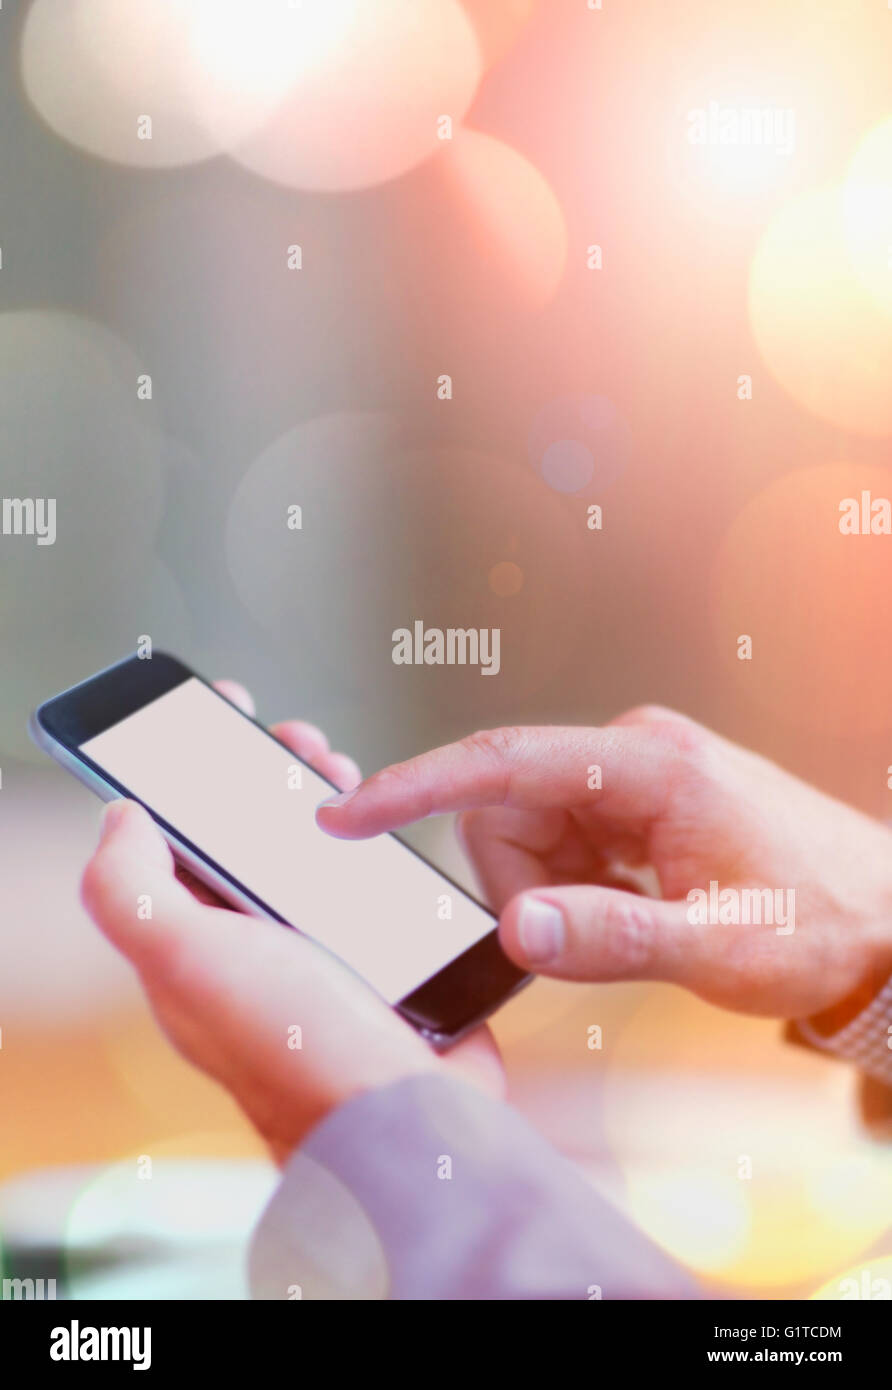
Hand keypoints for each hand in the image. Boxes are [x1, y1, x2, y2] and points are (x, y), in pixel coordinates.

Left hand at [81, 682, 502, 1163]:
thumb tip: (117, 818)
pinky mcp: (384, 959)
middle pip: (250, 840)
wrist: (411, 1114)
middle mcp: (256, 951)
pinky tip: (390, 822)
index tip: (211, 720)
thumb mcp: (186, 960)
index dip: (185, 779)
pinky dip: (378, 843)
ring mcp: (323, 955)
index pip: (175, 848)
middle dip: (266, 777)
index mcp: (199, 949)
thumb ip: (130, 889)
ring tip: (342, 772)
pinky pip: (373, 883)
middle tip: (294, 741)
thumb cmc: (300, 1049)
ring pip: (314, 854)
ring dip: (325, 800)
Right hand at [317, 706, 891, 1020]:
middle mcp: (631, 754)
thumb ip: (613, 935)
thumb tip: (514, 926)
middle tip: (587, 937)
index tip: (344, 813)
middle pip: (504, 813)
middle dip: (521, 888)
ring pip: (525, 834)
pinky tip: (632, 908)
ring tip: (632, 923)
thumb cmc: (818, 923)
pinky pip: (557, 843)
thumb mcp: (719, 946)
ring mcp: (630, 776)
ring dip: (552, 893)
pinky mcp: (632, 802)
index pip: (503, 762)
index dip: (414, 787)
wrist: (882, 916)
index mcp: (648, 765)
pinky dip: (571, 889)